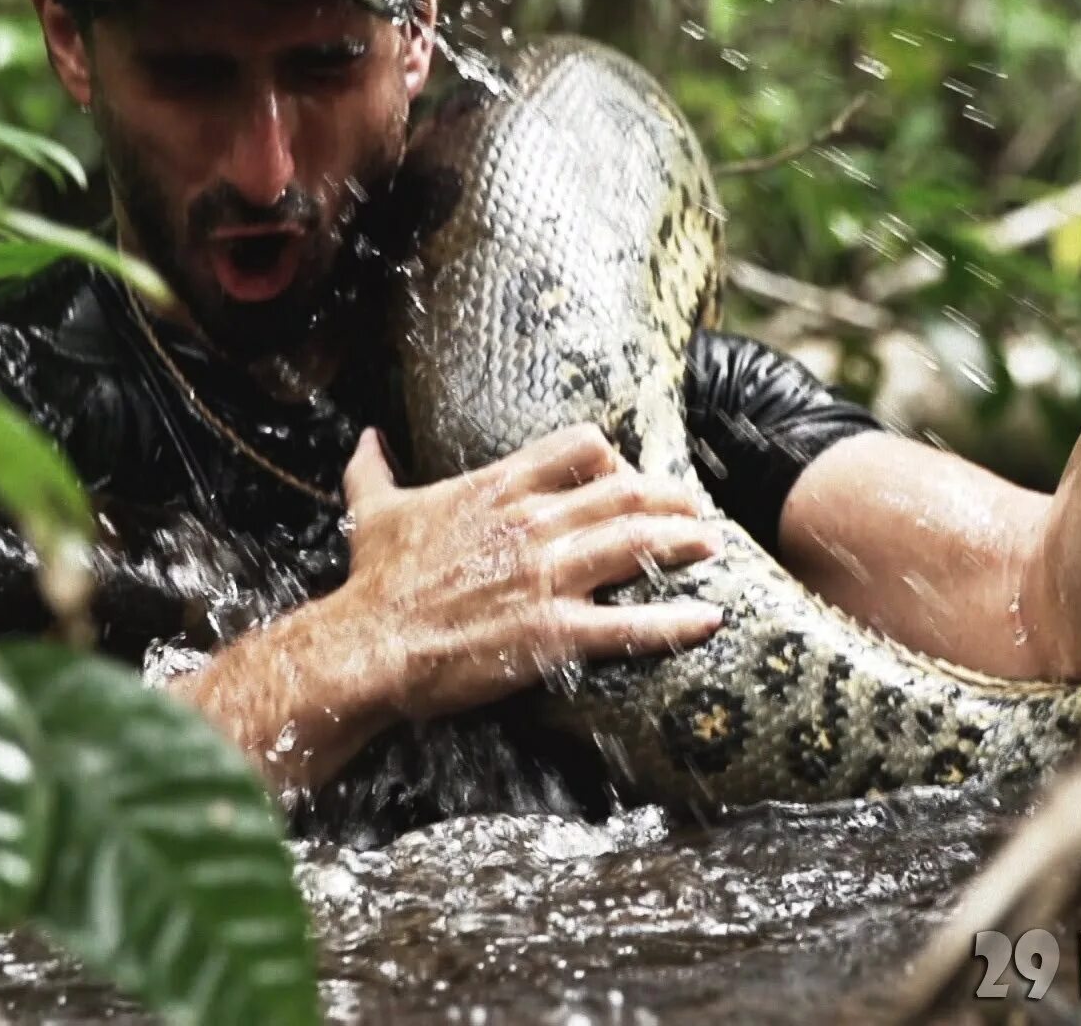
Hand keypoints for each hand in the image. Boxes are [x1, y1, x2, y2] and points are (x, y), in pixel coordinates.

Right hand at [338, 423, 724, 719]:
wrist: (368, 643)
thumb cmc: (375, 581)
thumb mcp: (376, 510)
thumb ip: (374, 468)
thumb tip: (368, 437)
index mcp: (500, 487)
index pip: (582, 447)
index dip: (617, 459)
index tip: (630, 476)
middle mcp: (534, 522)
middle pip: (627, 492)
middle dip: (672, 497)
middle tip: (697, 508)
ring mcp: (548, 575)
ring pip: (638, 543)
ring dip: (685, 542)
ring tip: (713, 545)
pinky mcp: (554, 631)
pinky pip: (630, 624)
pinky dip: (676, 622)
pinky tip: (708, 620)